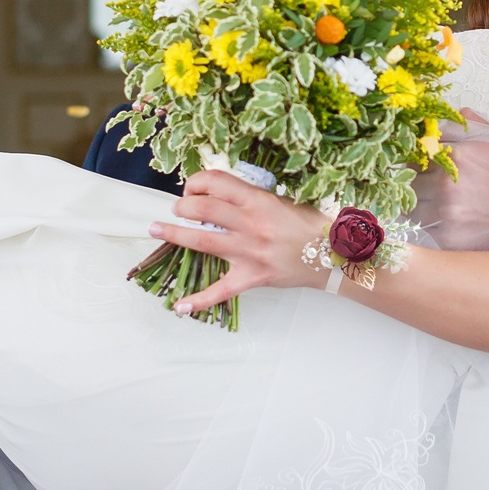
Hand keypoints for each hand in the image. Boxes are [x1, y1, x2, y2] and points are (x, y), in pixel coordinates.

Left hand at [149, 170, 327, 312]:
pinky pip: (221, 290)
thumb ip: (252, 199)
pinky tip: (179, 306)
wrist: (333, 256)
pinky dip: (198, 300)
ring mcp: (249, 252)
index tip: (192, 189)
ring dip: (174, 234)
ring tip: (155, 230)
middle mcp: (251, 224)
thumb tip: (220, 195)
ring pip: (202, 240)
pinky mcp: (252, 277)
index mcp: (259, 201)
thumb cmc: (309, 226)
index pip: (216, 182)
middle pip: (202, 208)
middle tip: (179, 210)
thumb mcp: (282, 202)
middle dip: (182, 206)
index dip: (196, 182)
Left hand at [412, 110, 488, 251]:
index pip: (418, 151)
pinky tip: (444, 220)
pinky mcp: (445, 235)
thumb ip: (472, 123)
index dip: (419, 158)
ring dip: (419, 203)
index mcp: (459, 153)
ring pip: (411, 202)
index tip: (424, 165)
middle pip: (410, 178)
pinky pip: (420, 225)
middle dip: (417, 181)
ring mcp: (446, 210)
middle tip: (431, 187)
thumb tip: (451, 114)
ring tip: (439, 205)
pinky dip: (427, 222)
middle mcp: (448, 181)